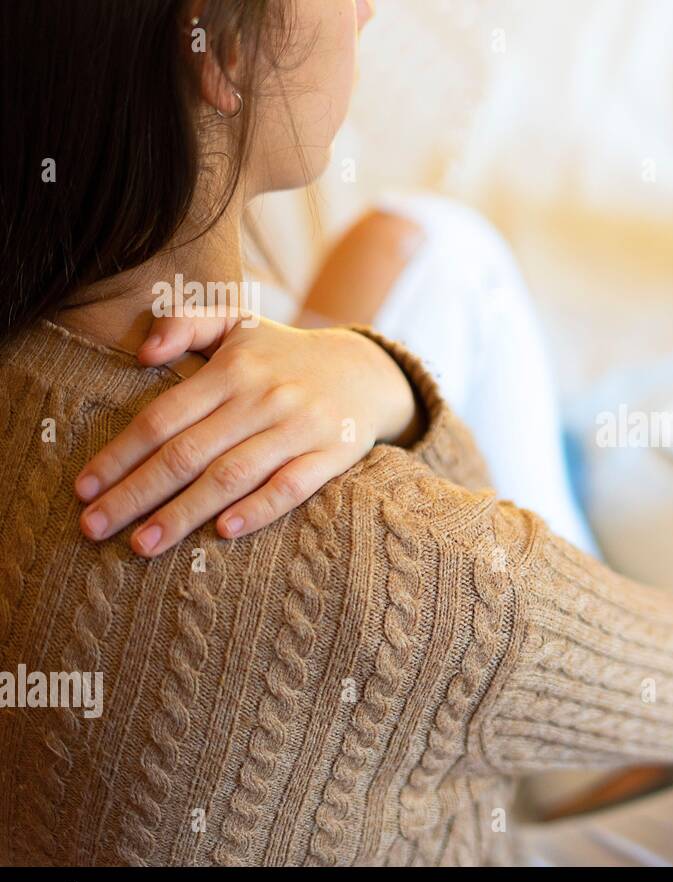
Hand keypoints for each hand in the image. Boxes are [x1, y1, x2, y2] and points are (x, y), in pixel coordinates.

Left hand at [74, 313, 419, 555]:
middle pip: (188, 453)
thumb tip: (143, 355)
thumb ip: (186, 323)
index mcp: (232, 369)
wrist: (367, 372)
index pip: (163, 417)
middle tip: (95, 528)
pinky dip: (258, 509)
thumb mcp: (237, 323)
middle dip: (136, 494)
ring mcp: (299, 428)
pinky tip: (223, 532)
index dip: (120, 455)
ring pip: (231, 476)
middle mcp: (263, 398)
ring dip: (183, 514)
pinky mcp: (332, 455)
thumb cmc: (284, 355)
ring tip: (142, 545)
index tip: (83, 489)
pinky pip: (291, 486)